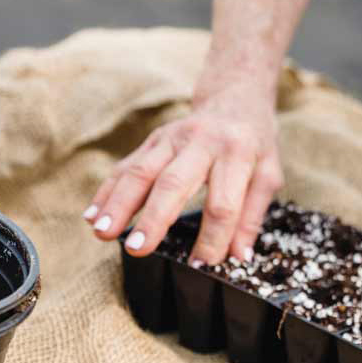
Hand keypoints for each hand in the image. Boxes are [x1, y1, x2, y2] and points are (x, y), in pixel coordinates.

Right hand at [84, 81, 283, 262]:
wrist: (235, 98)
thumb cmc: (254, 144)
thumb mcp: (268, 175)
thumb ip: (253, 216)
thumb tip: (239, 258)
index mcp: (237, 154)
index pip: (223, 202)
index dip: (213, 236)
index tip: (201, 264)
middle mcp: (201, 143)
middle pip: (174, 183)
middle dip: (154, 218)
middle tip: (138, 248)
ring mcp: (172, 138)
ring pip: (141, 171)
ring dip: (119, 203)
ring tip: (102, 232)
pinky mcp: (153, 139)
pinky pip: (127, 166)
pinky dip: (108, 190)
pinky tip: (93, 214)